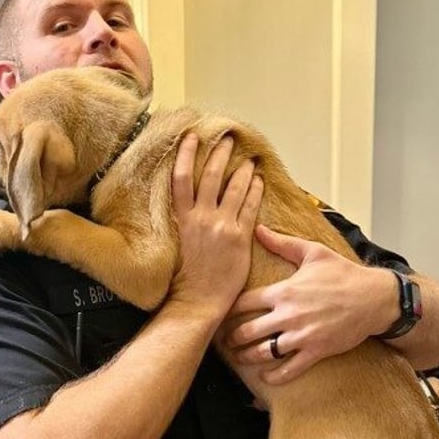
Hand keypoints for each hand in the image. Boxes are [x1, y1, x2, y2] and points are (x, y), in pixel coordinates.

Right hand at [168, 133, 262, 318]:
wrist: (198, 300)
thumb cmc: (186, 277)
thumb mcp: (179, 242)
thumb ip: (187, 221)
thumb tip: (193, 205)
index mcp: (183, 218)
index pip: (181, 178)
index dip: (185, 154)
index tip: (191, 137)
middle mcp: (202, 218)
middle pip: (211, 175)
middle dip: (220, 153)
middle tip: (227, 139)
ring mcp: (222, 226)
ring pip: (234, 187)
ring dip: (243, 170)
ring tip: (249, 159)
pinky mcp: (240, 237)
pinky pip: (251, 206)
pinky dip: (256, 191)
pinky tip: (259, 182)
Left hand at [220, 225, 394, 383]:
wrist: (375, 298)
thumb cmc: (343, 273)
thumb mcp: (313, 252)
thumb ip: (282, 243)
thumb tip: (258, 229)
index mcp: (283, 291)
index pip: (243, 303)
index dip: (228, 310)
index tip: (221, 313)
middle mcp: (288, 314)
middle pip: (248, 331)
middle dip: (232, 338)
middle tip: (225, 340)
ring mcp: (302, 335)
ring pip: (264, 352)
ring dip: (247, 357)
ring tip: (238, 358)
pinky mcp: (316, 351)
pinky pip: (290, 368)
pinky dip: (275, 376)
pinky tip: (265, 377)